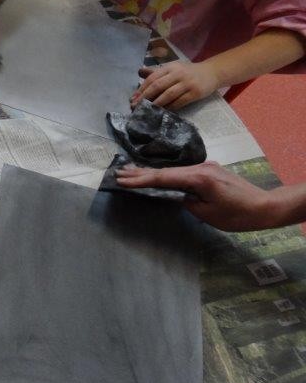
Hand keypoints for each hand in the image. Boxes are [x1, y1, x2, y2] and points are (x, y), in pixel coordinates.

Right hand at [115, 162, 277, 230]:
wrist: (264, 207)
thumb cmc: (236, 215)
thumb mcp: (206, 213)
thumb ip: (186, 200)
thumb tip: (174, 194)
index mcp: (198, 178)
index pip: (163, 178)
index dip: (141, 180)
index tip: (122, 180)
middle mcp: (200, 167)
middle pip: (165, 170)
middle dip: (141, 173)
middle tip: (120, 173)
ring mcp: (205, 167)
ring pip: (173, 170)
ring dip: (151, 172)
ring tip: (131, 172)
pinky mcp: (209, 171)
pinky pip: (182, 171)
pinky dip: (166, 174)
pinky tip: (156, 175)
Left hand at [131, 61, 218, 109]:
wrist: (212, 73)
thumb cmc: (188, 72)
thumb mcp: (173, 68)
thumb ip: (156, 72)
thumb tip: (139, 71)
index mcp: (170, 67)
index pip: (152, 78)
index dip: (141, 89)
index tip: (132, 99)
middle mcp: (178, 74)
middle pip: (158, 86)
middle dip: (145, 97)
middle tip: (136, 107)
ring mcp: (187, 83)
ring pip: (168, 95)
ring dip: (156, 104)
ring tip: (147, 111)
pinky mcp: (195, 93)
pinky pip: (180, 102)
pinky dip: (170, 108)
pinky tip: (162, 112)